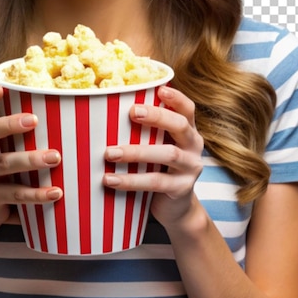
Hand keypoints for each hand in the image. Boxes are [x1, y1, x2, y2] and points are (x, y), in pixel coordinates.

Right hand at [0, 84, 62, 228]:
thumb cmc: (1, 170)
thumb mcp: (4, 149)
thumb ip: (21, 135)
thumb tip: (67, 112)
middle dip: (10, 124)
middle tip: (35, 120)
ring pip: (3, 163)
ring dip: (30, 160)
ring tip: (55, 157)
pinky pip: (13, 194)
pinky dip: (36, 194)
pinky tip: (55, 192)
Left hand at [102, 85, 203, 228]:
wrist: (175, 208)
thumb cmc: (158, 166)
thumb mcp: (157, 144)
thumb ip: (144, 129)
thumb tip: (104, 107)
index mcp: (188, 130)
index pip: (187, 108)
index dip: (176, 97)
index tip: (160, 89)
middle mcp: (194, 146)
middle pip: (180, 125)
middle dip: (157, 116)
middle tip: (132, 112)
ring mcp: (190, 168)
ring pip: (167, 154)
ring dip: (136, 152)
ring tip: (109, 153)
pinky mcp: (181, 189)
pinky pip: (155, 182)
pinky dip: (131, 180)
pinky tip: (110, 180)